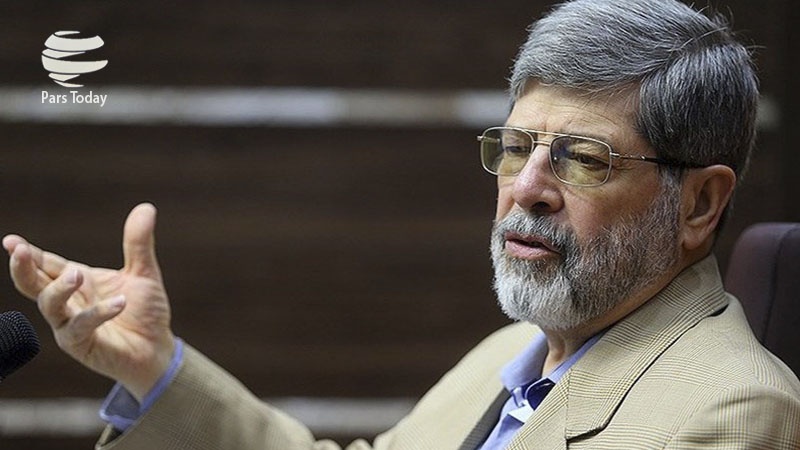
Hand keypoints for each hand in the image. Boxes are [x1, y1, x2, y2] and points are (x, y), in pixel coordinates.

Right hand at [3, 203, 174, 399]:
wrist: (158, 348)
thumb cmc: (145, 311)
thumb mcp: (144, 273)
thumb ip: (139, 243)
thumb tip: (147, 207)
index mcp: (77, 281)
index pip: (46, 264)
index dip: (28, 253)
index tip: (10, 241)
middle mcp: (68, 302)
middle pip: (34, 284)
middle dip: (23, 268)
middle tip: (19, 251)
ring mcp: (70, 325)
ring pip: (50, 306)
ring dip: (59, 289)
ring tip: (76, 275)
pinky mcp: (81, 345)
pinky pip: (80, 328)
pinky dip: (98, 313)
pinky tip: (119, 303)